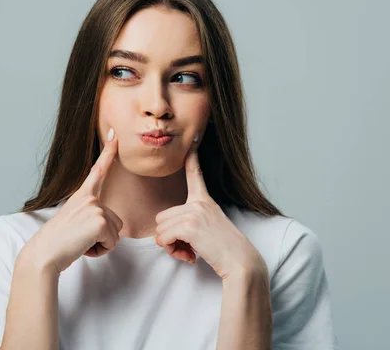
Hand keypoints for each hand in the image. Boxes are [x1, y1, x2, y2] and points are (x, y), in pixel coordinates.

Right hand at [21, 127, 123, 274]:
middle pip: (116, 221)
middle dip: (103, 236)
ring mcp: (95, 206)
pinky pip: (113, 242)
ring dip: (102, 244)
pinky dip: (101, 250)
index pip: (98, 171)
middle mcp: (89, 197)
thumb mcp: (73, 220)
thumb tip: (102, 222)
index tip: (114, 134)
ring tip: (80, 242)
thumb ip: (89, 214)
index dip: (109, 152)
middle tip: (79, 238)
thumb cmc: (57, 242)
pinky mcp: (100, 220)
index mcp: (81, 195)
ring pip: (116, 233)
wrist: (44, 254)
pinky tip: (84, 247)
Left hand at [154, 142, 265, 279]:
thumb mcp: (209, 228)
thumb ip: (189, 224)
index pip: (196, 174)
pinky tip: (189, 254)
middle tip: (187, 247)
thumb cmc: (225, 250)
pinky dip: (171, 250)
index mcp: (205, 200)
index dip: (192, 157)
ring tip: (190, 251)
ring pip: (160, 230)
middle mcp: (199, 203)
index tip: (194, 138)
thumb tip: (161, 236)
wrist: (241, 263)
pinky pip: (163, 238)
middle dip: (168, 237)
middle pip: (161, 217)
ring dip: (170, 245)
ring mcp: (194, 212)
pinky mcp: (190, 226)